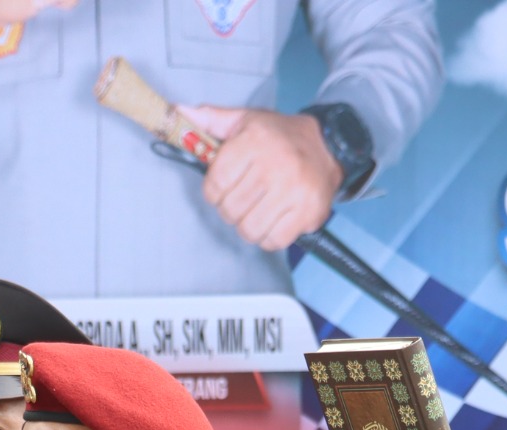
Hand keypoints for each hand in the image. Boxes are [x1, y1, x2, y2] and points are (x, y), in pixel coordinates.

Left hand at [179, 105, 339, 250]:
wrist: (328, 147)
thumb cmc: (278, 137)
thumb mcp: (244, 120)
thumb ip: (210, 119)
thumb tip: (178, 112)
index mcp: (255, 140)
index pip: (215, 184)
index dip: (214, 191)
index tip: (224, 187)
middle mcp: (276, 165)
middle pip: (231, 210)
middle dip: (231, 209)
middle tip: (243, 198)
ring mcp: (294, 191)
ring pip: (250, 229)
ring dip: (249, 225)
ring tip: (257, 210)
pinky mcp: (308, 212)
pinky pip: (273, 241)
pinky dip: (269, 237)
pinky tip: (274, 220)